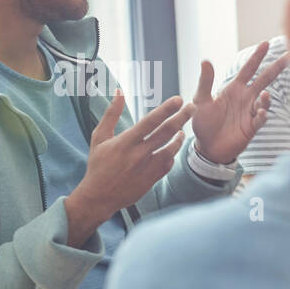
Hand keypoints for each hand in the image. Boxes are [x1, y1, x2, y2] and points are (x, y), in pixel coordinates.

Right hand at [65, 90, 192, 245]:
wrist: (99, 197)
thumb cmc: (98, 164)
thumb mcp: (99, 137)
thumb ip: (111, 114)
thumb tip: (119, 91)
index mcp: (125, 142)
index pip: (150, 121)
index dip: (166, 109)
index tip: (178, 99)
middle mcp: (139, 154)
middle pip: (166, 132)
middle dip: (181, 117)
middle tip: (191, 107)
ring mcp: (147, 168)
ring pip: (171, 148)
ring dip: (180, 136)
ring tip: (182, 128)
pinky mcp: (152, 179)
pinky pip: (169, 163)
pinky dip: (172, 153)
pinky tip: (172, 147)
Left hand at [190, 42, 288, 163]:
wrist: (207, 148)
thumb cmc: (203, 123)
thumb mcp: (200, 101)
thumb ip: (205, 82)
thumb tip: (205, 60)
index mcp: (234, 88)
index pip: (248, 69)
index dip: (257, 56)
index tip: (266, 43)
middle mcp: (245, 97)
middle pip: (264, 79)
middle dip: (276, 68)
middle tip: (289, 56)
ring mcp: (250, 112)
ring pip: (265, 100)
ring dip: (267, 97)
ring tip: (265, 95)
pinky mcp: (252, 127)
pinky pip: (261, 118)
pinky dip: (263, 114)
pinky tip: (261, 112)